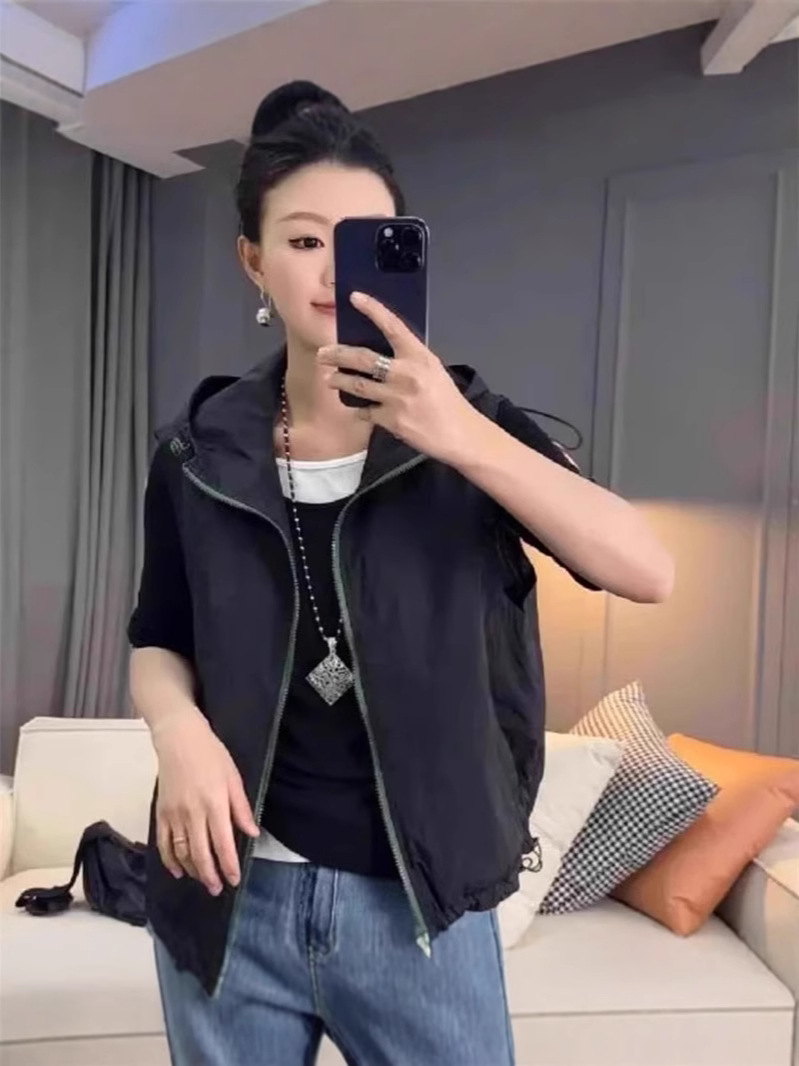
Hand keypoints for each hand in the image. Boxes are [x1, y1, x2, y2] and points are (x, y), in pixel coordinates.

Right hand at [152, 709, 259, 895]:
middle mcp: (193, 813)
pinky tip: (179, 871)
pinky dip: (170, 861)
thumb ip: (242, 808)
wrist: (179, 739)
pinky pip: (164, 843)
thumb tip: (252, 833)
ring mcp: (174, 814)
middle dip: (210, 876)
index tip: (234, 880)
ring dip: (193, 871)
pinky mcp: (161, 813)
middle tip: (217, 889)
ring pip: (181, 852)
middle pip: (200, 854)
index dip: (228, 865)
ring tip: (203, 881)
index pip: (223, 843)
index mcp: (214, 804)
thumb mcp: (234, 778)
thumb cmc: (211, 755)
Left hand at [318, 291, 479, 464]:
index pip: (393, 326)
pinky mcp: (391, 420)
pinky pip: (364, 412)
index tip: (354, 298)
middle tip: (323, 353)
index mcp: (419, 357)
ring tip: (329, 378)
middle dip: (338, 354)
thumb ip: (410, 360)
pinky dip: (358, 409)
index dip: (372, 309)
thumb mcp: (433, 371)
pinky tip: (355, 408)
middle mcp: (406, 374)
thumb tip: (383, 352)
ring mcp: (396, 398)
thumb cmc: (448, 402)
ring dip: (339, 381)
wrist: (460, 434)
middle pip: (363, 358)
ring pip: (357, 385)